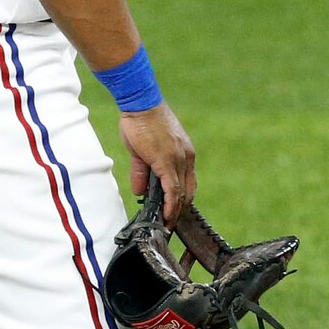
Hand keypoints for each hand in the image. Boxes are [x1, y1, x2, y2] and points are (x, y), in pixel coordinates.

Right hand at [118, 103, 196, 218]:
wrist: (141, 104)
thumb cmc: (141, 123)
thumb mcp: (141, 151)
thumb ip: (141, 173)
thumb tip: (139, 192)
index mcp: (184, 154)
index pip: (188, 182)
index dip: (183, 199)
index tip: (176, 212)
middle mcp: (186, 158)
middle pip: (188, 190)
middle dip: (180, 209)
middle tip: (171, 223)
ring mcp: (178, 159)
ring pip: (182, 192)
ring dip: (175, 210)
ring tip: (168, 224)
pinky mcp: (166, 160)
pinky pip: (172, 188)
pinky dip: (171, 204)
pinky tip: (166, 215)